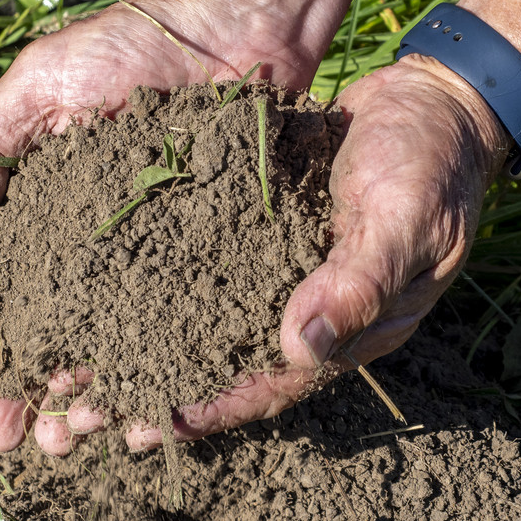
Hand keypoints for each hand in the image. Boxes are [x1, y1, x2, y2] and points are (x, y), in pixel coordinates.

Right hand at [0, 0, 317, 454]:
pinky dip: (156, 370)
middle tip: (4, 435)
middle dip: (21, 386)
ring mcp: (151, 258)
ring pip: (108, 343)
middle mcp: (93, 244)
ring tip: (66, 440)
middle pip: (49, 330)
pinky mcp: (206, 261)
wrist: (233, 27)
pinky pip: (177, 326)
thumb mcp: (43, 83)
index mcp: (45, 208)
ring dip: (80, 396)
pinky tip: (143, 410)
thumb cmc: (131, 44)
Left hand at [124, 53, 509, 449]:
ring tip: (86, 352)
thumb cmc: (433, 162)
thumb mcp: (405, 218)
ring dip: (150, 329)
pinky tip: (110, 270)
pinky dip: (163, 267)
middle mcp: (312, 304)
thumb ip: (359, 282)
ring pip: (211, 310)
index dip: (220, 405)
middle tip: (96, 405)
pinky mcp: (264, 224)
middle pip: (233, 356)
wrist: (433, 98)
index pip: (281, 380)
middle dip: (167, 378)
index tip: (157, 422)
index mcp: (356, 324)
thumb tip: (302, 347)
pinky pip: (210, 255)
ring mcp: (285, 264)